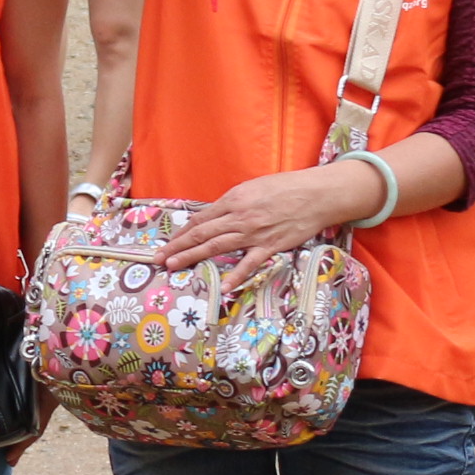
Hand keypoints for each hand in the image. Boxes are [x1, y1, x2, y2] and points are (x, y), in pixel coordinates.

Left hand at [154, 163, 368, 276]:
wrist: (315, 194)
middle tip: (159, 258)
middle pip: (201, 233)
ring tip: (174, 266)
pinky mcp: (270, 246)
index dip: (182, 232)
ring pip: (216, 246)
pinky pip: (249, 263)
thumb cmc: (284, 188)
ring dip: (192, 256)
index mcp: (232, 200)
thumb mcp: (251, 188)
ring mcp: (253, 233)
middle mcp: (238, 217)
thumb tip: (215, 217)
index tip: (169, 243)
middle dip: (177, 246)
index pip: (200, 219)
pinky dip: (236, 275)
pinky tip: (223, 287)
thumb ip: (232, 204)